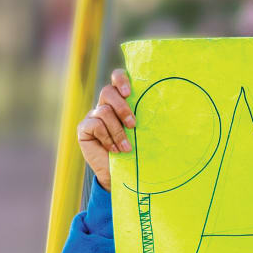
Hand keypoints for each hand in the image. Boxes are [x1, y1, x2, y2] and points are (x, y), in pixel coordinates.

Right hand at [77, 68, 135, 191]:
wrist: (122, 174)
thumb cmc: (137, 152)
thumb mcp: (144, 134)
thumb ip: (146, 119)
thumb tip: (168, 108)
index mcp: (121, 101)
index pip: (117, 78)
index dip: (121, 79)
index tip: (129, 92)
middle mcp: (105, 105)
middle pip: (108, 92)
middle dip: (122, 107)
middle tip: (133, 125)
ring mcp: (93, 116)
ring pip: (104, 111)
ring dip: (118, 132)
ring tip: (127, 148)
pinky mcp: (84, 129)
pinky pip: (94, 125)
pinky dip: (107, 138)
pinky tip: (114, 150)